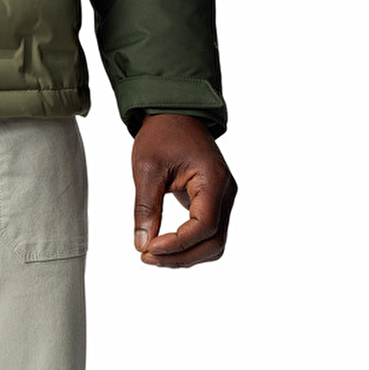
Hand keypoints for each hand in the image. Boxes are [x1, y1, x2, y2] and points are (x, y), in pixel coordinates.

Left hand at [131, 113, 236, 267]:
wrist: (175, 112)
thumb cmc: (162, 133)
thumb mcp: (147, 167)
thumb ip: (146, 207)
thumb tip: (141, 245)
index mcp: (214, 180)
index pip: (204, 226)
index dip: (178, 244)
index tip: (148, 249)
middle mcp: (226, 192)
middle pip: (213, 241)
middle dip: (180, 255)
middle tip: (146, 257)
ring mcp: (223, 198)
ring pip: (213, 242)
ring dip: (185, 254)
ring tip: (153, 254)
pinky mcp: (215, 201)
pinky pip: (208, 232)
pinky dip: (189, 244)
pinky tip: (164, 244)